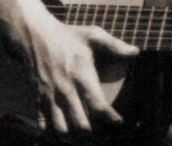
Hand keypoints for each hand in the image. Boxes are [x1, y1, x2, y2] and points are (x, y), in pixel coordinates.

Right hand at [10, 0, 139, 133]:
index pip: (98, 106)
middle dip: (93, 134)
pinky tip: (62, 131)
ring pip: (61, 129)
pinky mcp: (39, 98)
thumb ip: (115, 45)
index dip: (110, 119)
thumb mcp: (93, 35)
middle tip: (103, 135)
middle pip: (81, 124)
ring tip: (83, 137)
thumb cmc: (68, 36)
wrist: (36, 36)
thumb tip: (136, 52)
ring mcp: (51, 96)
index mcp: (82, 77)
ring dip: (73, 136)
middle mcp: (67, 91)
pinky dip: (51, 132)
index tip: (119, 123)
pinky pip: (43, 124)